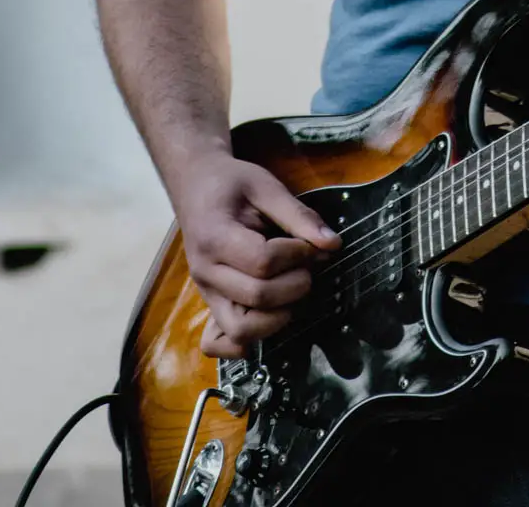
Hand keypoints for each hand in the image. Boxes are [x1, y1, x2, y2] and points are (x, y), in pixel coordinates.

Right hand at [173, 153, 341, 357]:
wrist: (195, 186)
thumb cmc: (230, 184)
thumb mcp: (266, 186)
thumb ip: (299, 215)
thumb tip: (333, 244)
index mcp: (215, 237)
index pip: (263, 262)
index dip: (297, 256)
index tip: (310, 244)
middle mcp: (206, 272)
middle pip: (257, 298)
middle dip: (296, 283)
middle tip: (307, 266)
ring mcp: (206, 292)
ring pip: (241, 329)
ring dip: (279, 315)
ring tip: (292, 288)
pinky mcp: (212, 303)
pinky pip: (220, 342)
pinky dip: (245, 344)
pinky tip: (268, 320)